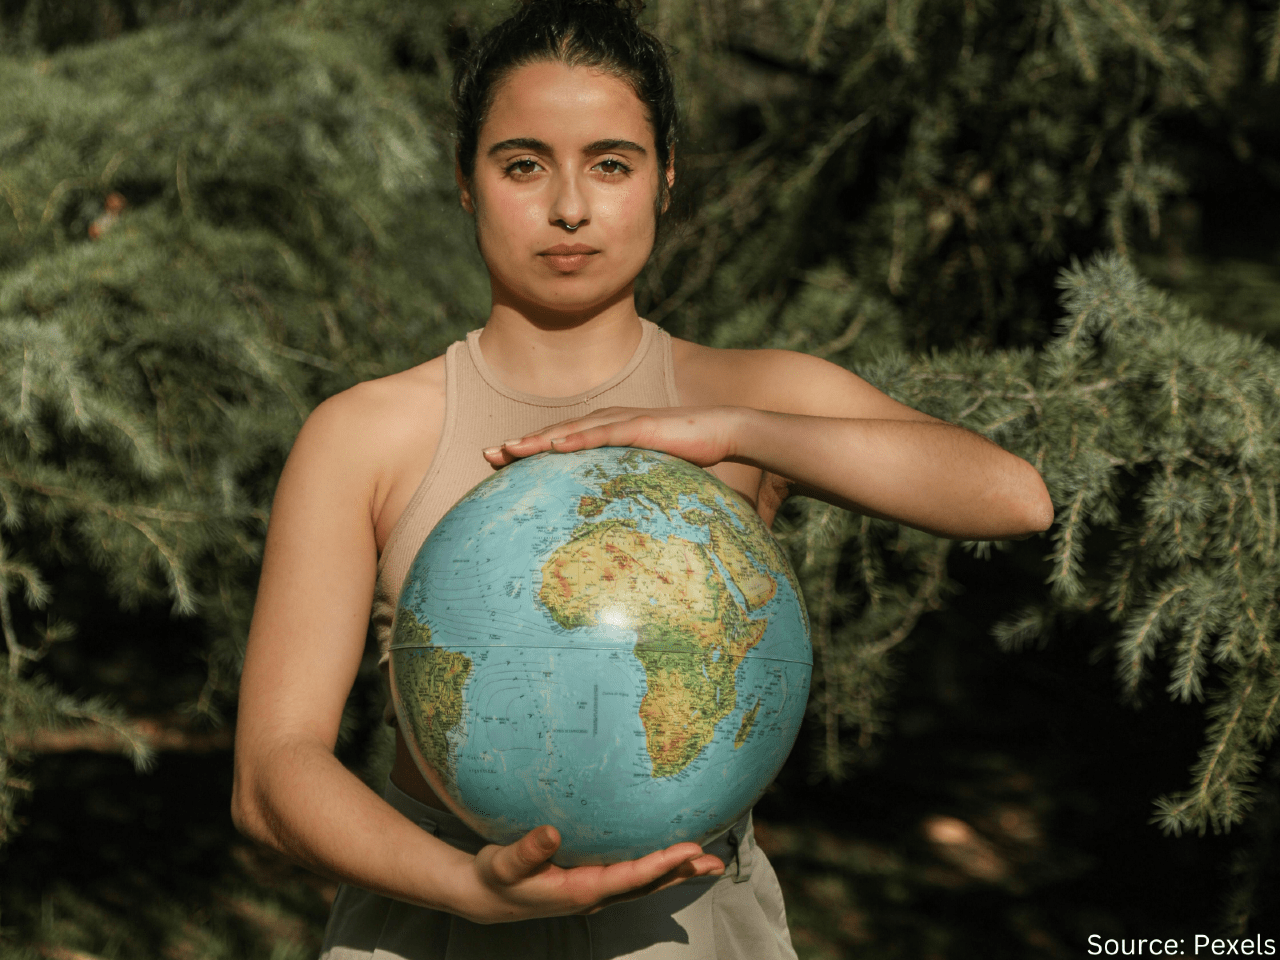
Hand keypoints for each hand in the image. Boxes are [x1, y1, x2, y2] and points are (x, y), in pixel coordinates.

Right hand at [462, 823, 724, 921]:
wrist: (486, 897)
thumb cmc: (496, 878)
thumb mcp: (503, 865)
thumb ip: (526, 851)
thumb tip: (551, 834)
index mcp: (580, 891)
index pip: (631, 878)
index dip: (662, 864)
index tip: (690, 849)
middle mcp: (595, 895)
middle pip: (648, 886)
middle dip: (682, 873)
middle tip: (716, 862)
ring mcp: (596, 892)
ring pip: (645, 884)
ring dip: (677, 873)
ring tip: (709, 863)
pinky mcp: (593, 883)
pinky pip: (634, 878)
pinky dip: (658, 869)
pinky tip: (673, 858)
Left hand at [482, 406, 744, 468]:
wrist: (724, 430)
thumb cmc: (689, 454)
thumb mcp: (652, 476)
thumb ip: (631, 489)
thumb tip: (616, 526)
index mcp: (607, 435)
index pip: (561, 443)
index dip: (530, 451)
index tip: (499, 465)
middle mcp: (608, 423)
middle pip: (556, 434)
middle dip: (521, 444)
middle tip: (488, 455)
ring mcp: (622, 421)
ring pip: (571, 430)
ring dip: (538, 439)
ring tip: (509, 449)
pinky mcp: (640, 426)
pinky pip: (602, 433)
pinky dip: (576, 437)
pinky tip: (555, 445)